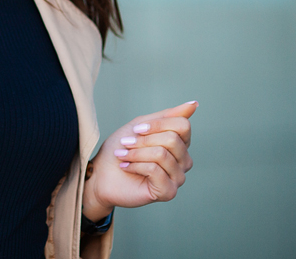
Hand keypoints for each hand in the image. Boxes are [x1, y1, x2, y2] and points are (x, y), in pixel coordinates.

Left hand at [82, 101, 196, 220]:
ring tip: (122, 155)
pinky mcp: (168, 192)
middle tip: (125, 143)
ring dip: (136, 153)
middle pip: (173, 139)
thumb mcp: (141, 126)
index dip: (157, 124)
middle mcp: (183, 161)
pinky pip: (156, 170)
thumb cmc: (121, 148)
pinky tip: (126, 167)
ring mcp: (178, 177)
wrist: (101, 174)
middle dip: (143, 140)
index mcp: (180, 144)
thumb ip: (167, 116)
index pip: (183, 125)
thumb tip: (194, 104)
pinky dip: (136, 165)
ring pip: (162, 154)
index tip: (136, 129)